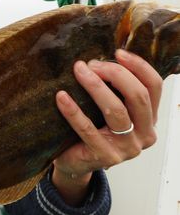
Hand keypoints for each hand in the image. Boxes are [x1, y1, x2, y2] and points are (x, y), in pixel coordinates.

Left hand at [52, 49, 162, 204]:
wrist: (75, 163)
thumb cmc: (91, 130)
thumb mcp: (109, 110)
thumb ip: (114, 90)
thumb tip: (100, 58)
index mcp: (149, 119)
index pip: (153, 86)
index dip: (138, 66)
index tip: (117, 52)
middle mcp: (144, 134)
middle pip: (137, 96)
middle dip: (115, 74)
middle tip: (91, 63)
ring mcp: (126, 148)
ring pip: (116, 111)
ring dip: (96, 87)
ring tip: (78, 71)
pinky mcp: (105, 157)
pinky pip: (88, 129)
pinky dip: (73, 111)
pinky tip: (61, 96)